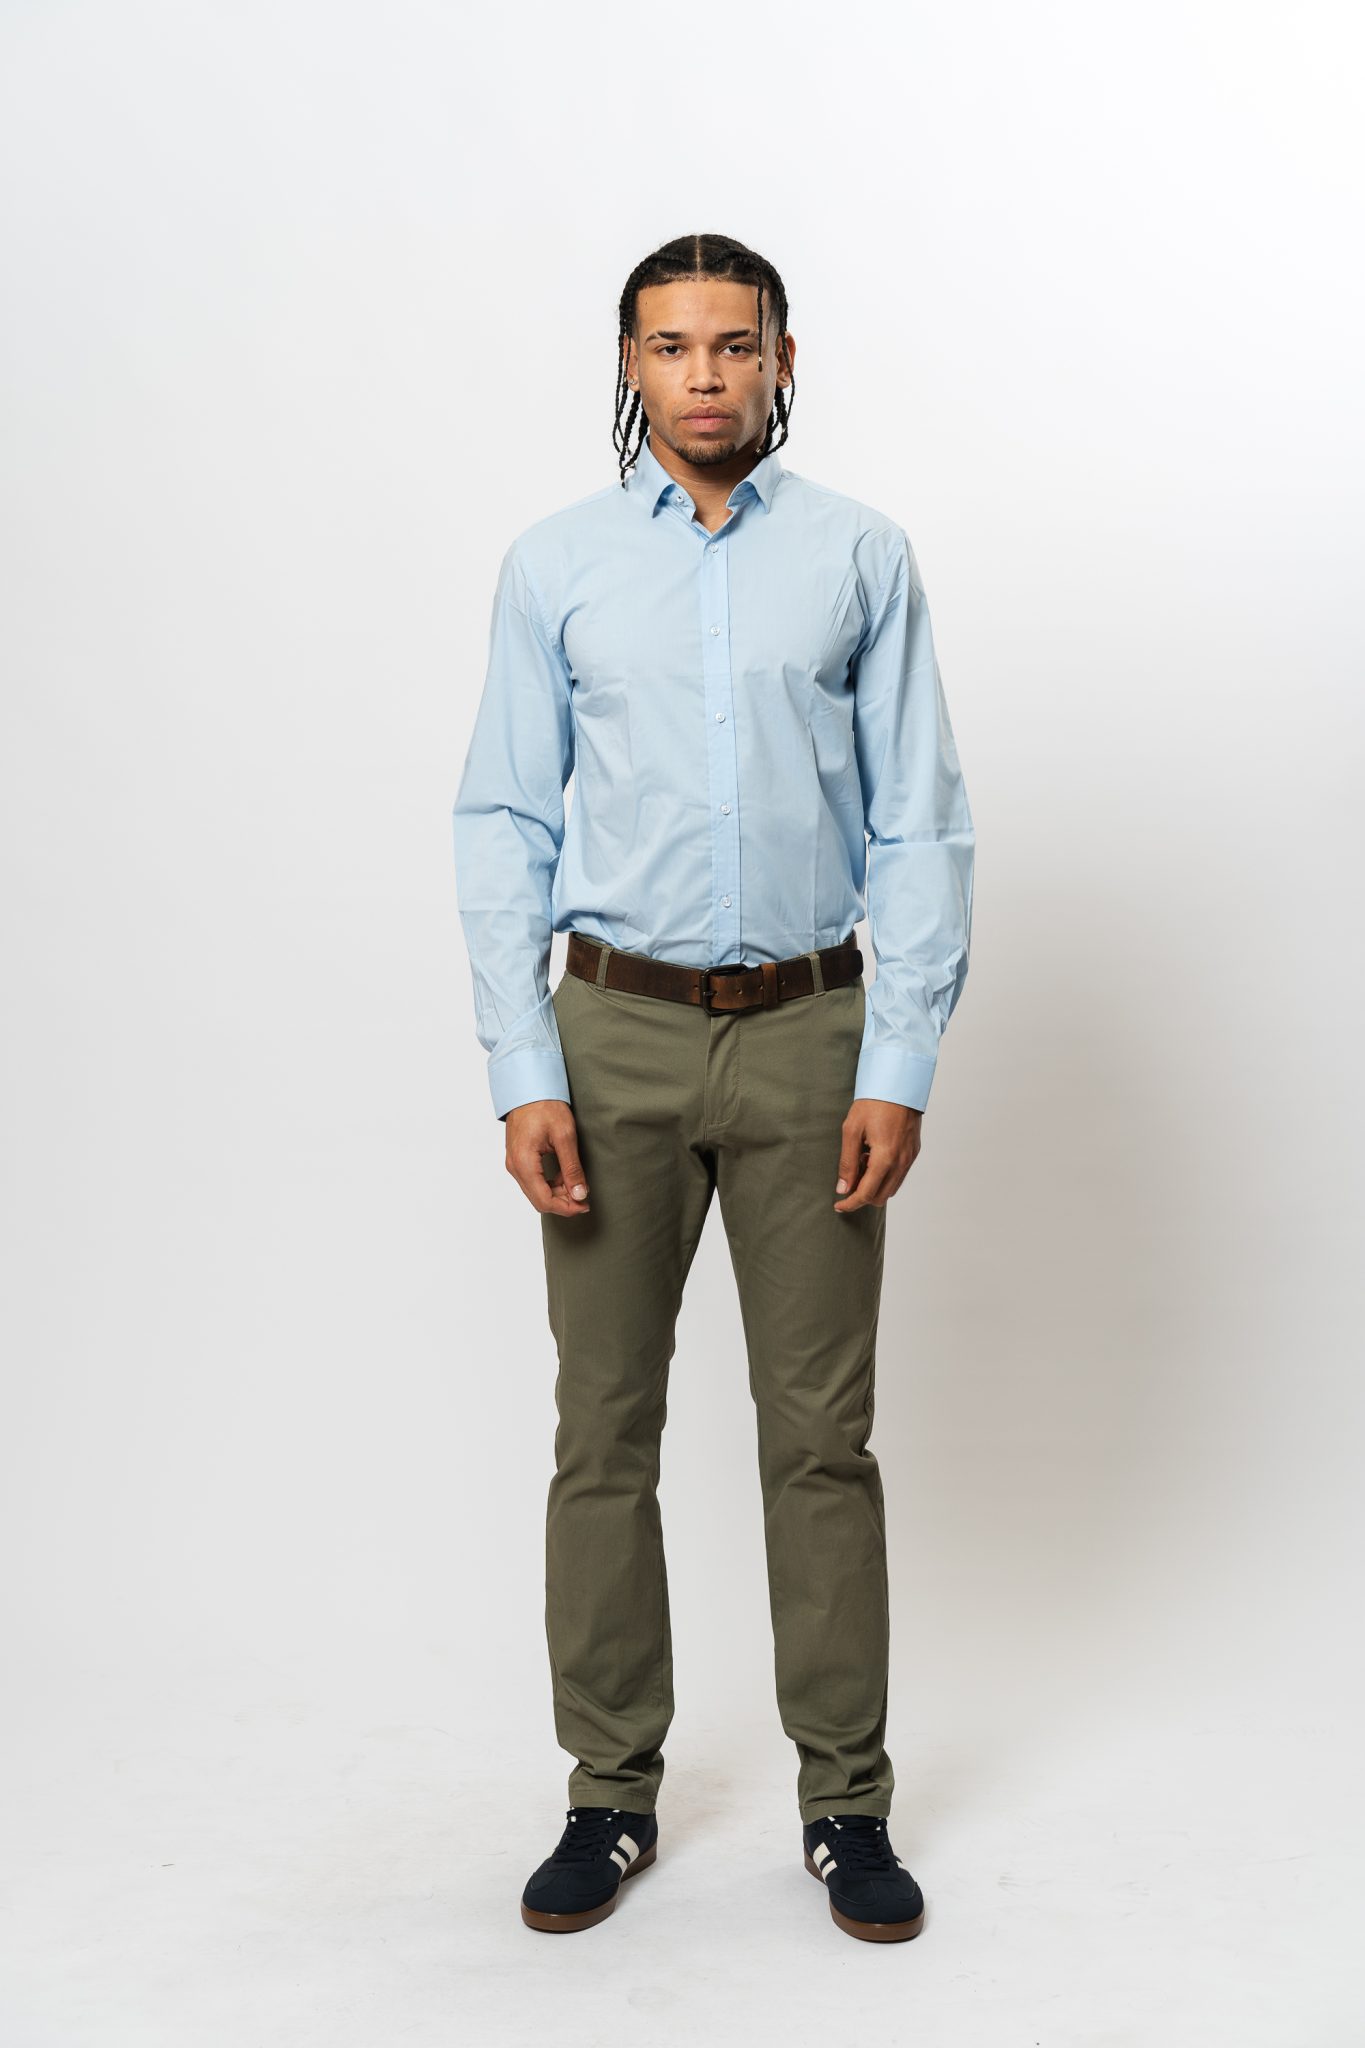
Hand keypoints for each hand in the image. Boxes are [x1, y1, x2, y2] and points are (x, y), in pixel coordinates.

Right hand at [504, 1100, 591, 1216]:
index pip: (544, 1200)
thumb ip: (572, 1168)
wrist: (529, 1088)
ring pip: (535, 1192)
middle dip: (563, 1203)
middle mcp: (514, 1166)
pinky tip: (564, 1176)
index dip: (566, 1208)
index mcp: (524, 1163)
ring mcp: (513, 1163)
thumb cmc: (545, 1106)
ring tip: (577, 1183)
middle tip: (584, 1197)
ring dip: (557, 1193)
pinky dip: (549, 1184)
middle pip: (538, 1200)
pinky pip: (532, 1181)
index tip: (585, 1205)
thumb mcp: (565, 1137)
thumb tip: (580, 1195)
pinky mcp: (517, 1159)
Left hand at [833, 1098, 921, 1211]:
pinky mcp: (913, 1152)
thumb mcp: (851, 1130)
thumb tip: (843, 1188)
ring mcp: (909, 1158)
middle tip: (849, 1176)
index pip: (866, 1194)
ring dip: (874, 1185)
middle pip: (880, 1197)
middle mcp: (901, 1162)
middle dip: (862, 1195)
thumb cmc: (873, 1103)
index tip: (838, 1205)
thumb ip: (847, 1162)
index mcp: (885, 1158)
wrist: (898, 1084)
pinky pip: (899, 1175)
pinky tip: (874, 1155)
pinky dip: (884, 1175)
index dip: (850, 1204)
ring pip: (891, 1188)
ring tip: (862, 1161)